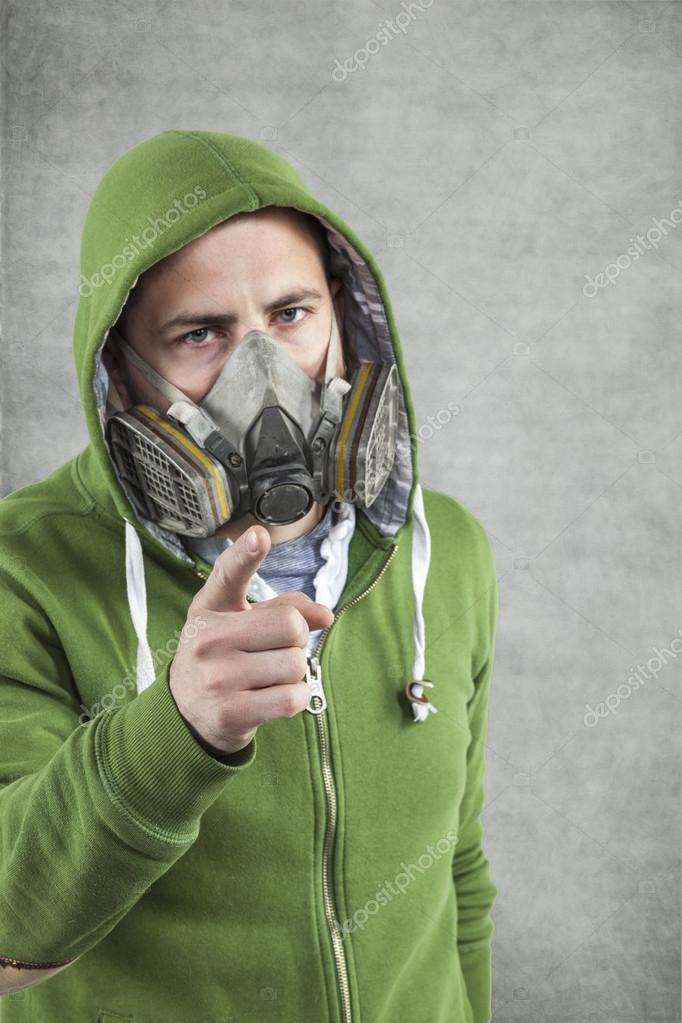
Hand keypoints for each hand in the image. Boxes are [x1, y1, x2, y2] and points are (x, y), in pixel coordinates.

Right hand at [169, 525, 333, 755]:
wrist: (188, 712)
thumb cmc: (223, 656)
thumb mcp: (241, 622)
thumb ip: (285, 608)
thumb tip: (326, 615)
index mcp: (210, 608)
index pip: (228, 574)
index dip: (246, 554)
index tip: (259, 536)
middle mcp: (208, 639)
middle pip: (291, 625)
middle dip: (296, 639)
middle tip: (274, 649)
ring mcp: (217, 677)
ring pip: (295, 664)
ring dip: (294, 672)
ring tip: (267, 676)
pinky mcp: (230, 712)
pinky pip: (292, 697)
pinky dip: (298, 697)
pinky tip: (278, 696)